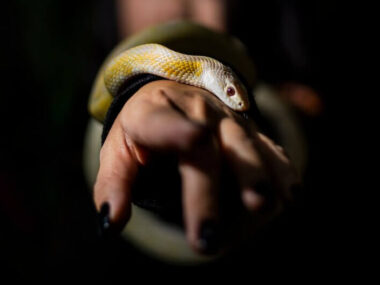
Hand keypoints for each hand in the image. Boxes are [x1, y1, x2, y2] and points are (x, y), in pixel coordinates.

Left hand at [93, 80, 298, 253]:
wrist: (175, 94)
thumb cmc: (143, 130)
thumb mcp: (118, 151)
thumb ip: (112, 185)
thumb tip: (110, 225)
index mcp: (153, 113)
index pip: (162, 122)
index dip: (178, 131)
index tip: (194, 142)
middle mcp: (195, 112)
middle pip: (206, 150)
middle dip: (208, 194)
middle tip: (206, 240)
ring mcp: (227, 120)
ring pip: (245, 146)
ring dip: (256, 177)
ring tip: (264, 206)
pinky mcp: (250, 131)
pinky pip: (268, 148)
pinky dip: (281, 170)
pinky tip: (290, 194)